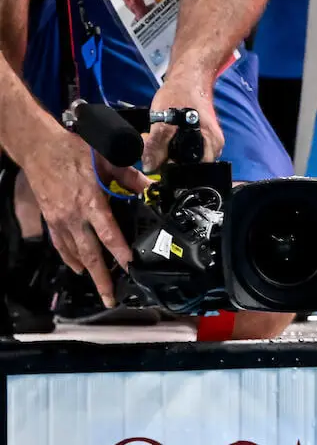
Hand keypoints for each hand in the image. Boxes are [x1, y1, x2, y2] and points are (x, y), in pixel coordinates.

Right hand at [17, 129, 151, 307]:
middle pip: (90, 254)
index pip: (109, 235)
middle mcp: (73, 216)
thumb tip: (152, 188)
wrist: (37, 145)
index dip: (120, 253)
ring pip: (75, 253)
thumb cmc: (73, 150)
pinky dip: (70, 258)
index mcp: (90, 202)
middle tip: (110, 298)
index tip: (131, 268)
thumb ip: (131, 178)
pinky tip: (79, 268)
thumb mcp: (107, 159)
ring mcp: (59, 220)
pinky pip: (60, 244)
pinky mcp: (50, 219)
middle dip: (101, 278)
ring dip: (88, 272)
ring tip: (101, 289)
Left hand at [141, 75, 222, 171]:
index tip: (157, 167)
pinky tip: (165, 140)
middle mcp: (215, 148)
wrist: (187, 78)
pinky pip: (187, 150)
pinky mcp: (202, 138)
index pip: (194, 172)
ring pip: (187, 159)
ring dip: (171, 155)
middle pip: (191, 167)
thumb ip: (156, 146)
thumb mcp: (162, 122)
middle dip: (171, 164)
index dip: (175, 173)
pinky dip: (174, 147)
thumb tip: (150, 168)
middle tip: (154, 154)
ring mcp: (209, 143)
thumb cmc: (179, 96)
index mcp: (211, 147)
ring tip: (158, 145)